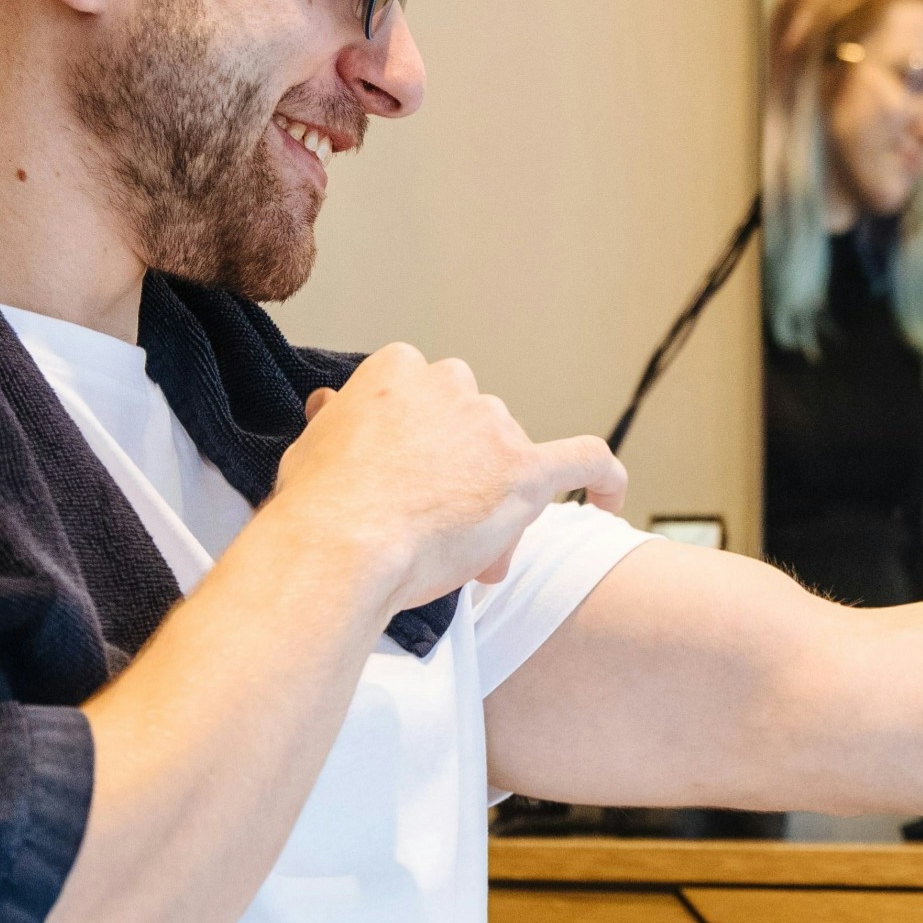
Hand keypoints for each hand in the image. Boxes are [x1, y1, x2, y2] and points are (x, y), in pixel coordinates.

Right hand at [270, 345, 624, 610]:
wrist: (341, 545)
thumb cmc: (319, 506)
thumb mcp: (312, 445)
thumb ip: (338, 421)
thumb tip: (331, 408)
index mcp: (400, 368)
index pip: (429, 403)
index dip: (423, 449)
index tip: (409, 484)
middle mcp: (453, 384)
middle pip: (475, 430)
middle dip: (463, 476)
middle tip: (435, 527)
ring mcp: (492, 425)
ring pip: (510, 461)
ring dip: (496, 504)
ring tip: (460, 554)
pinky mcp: (526, 470)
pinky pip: (586, 461)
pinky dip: (605, 479)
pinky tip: (610, 502)